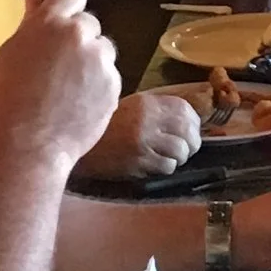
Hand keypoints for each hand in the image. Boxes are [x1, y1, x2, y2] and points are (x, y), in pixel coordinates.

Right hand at [0, 0, 118, 169]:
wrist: (31, 142)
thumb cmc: (9, 97)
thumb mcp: (9, 54)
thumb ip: (29, 23)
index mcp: (51, 22)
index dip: (67, 7)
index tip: (60, 22)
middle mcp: (80, 34)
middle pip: (89, 22)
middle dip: (78, 37)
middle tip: (60, 62)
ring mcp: (100, 60)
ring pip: (103, 48)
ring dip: (92, 59)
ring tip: (70, 85)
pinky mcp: (114, 84)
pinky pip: (109, 75)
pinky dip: (99, 84)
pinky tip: (79, 100)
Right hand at [74, 89, 201, 181]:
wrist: (77, 143)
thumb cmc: (105, 126)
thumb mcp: (130, 107)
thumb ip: (156, 110)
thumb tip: (187, 121)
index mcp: (147, 102)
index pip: (185, 110)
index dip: (194, 123)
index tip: (192, 131)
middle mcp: (148, 120)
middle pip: (188, 131)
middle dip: (192, 143)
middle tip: (186, 149)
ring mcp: (144, 141)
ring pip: (180, 152)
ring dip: (178, 158)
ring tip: (167, 158)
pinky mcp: (139, 161)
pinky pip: (166, 166)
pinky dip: (165, 168)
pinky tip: (154, 165)